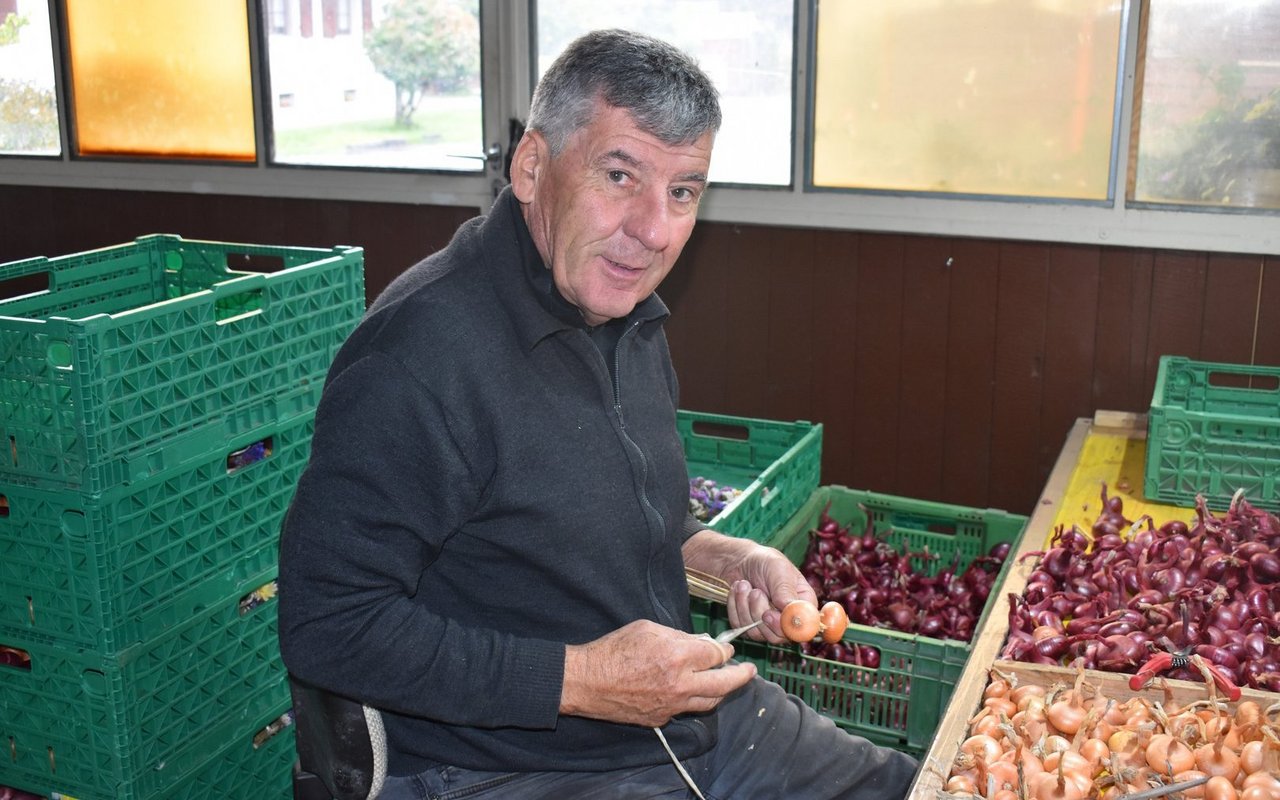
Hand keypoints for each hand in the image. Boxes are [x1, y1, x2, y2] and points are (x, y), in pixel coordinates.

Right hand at [560, 620, 755, 726]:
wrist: (587, 681)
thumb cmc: (613, 650)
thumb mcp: (648, 628)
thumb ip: (678, 635)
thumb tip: (700, 642)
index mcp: (677, 656)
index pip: (716, 654)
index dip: (724, 650)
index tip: (727, 648)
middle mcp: (679, 684)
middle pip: (723, 683)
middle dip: (741, 676)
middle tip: (749, 671)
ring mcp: (671, 705)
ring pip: (709, 701)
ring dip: (721, 691)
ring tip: (727, 682)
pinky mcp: (661, 718)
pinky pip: (687, 709)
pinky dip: (695, 699)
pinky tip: (693, 690)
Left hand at [724, 548, 818, 643]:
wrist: (740, 561)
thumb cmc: (764, 562)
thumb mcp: (778, 569)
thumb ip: (786, 591)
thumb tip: (793, 614)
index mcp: (803, 604)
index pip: (803, 627)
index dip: (785, 625)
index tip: (768, 613)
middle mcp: (788, 619)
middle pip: (778, 635)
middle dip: (759, 612)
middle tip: (755, 592)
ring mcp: (769, 625)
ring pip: (757, 633)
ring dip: (745, 608)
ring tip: (744, 585)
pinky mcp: (750, 627)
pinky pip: (741, 628)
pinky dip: (735, 609)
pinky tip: (737, 592)